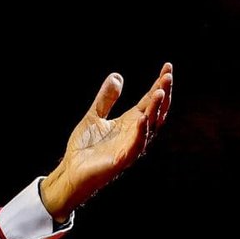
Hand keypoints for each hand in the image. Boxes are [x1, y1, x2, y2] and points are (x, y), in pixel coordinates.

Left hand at [40, 62, 172, 219]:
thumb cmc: (85, 147)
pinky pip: (135, 145)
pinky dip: (140, 132)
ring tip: (160, 92)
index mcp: (131, 122)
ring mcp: (131, 146)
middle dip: (163, 94)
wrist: (71, 170)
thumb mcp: (94, 115)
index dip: (159, 84)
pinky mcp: (122, 159)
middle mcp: (135, 133)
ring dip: (155, 110)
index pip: (150, 100)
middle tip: (168, 76)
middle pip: (155, 111)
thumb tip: (117, 76)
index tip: (167, 67)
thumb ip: (106, 98)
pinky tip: (142, 118)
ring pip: (150, 127)